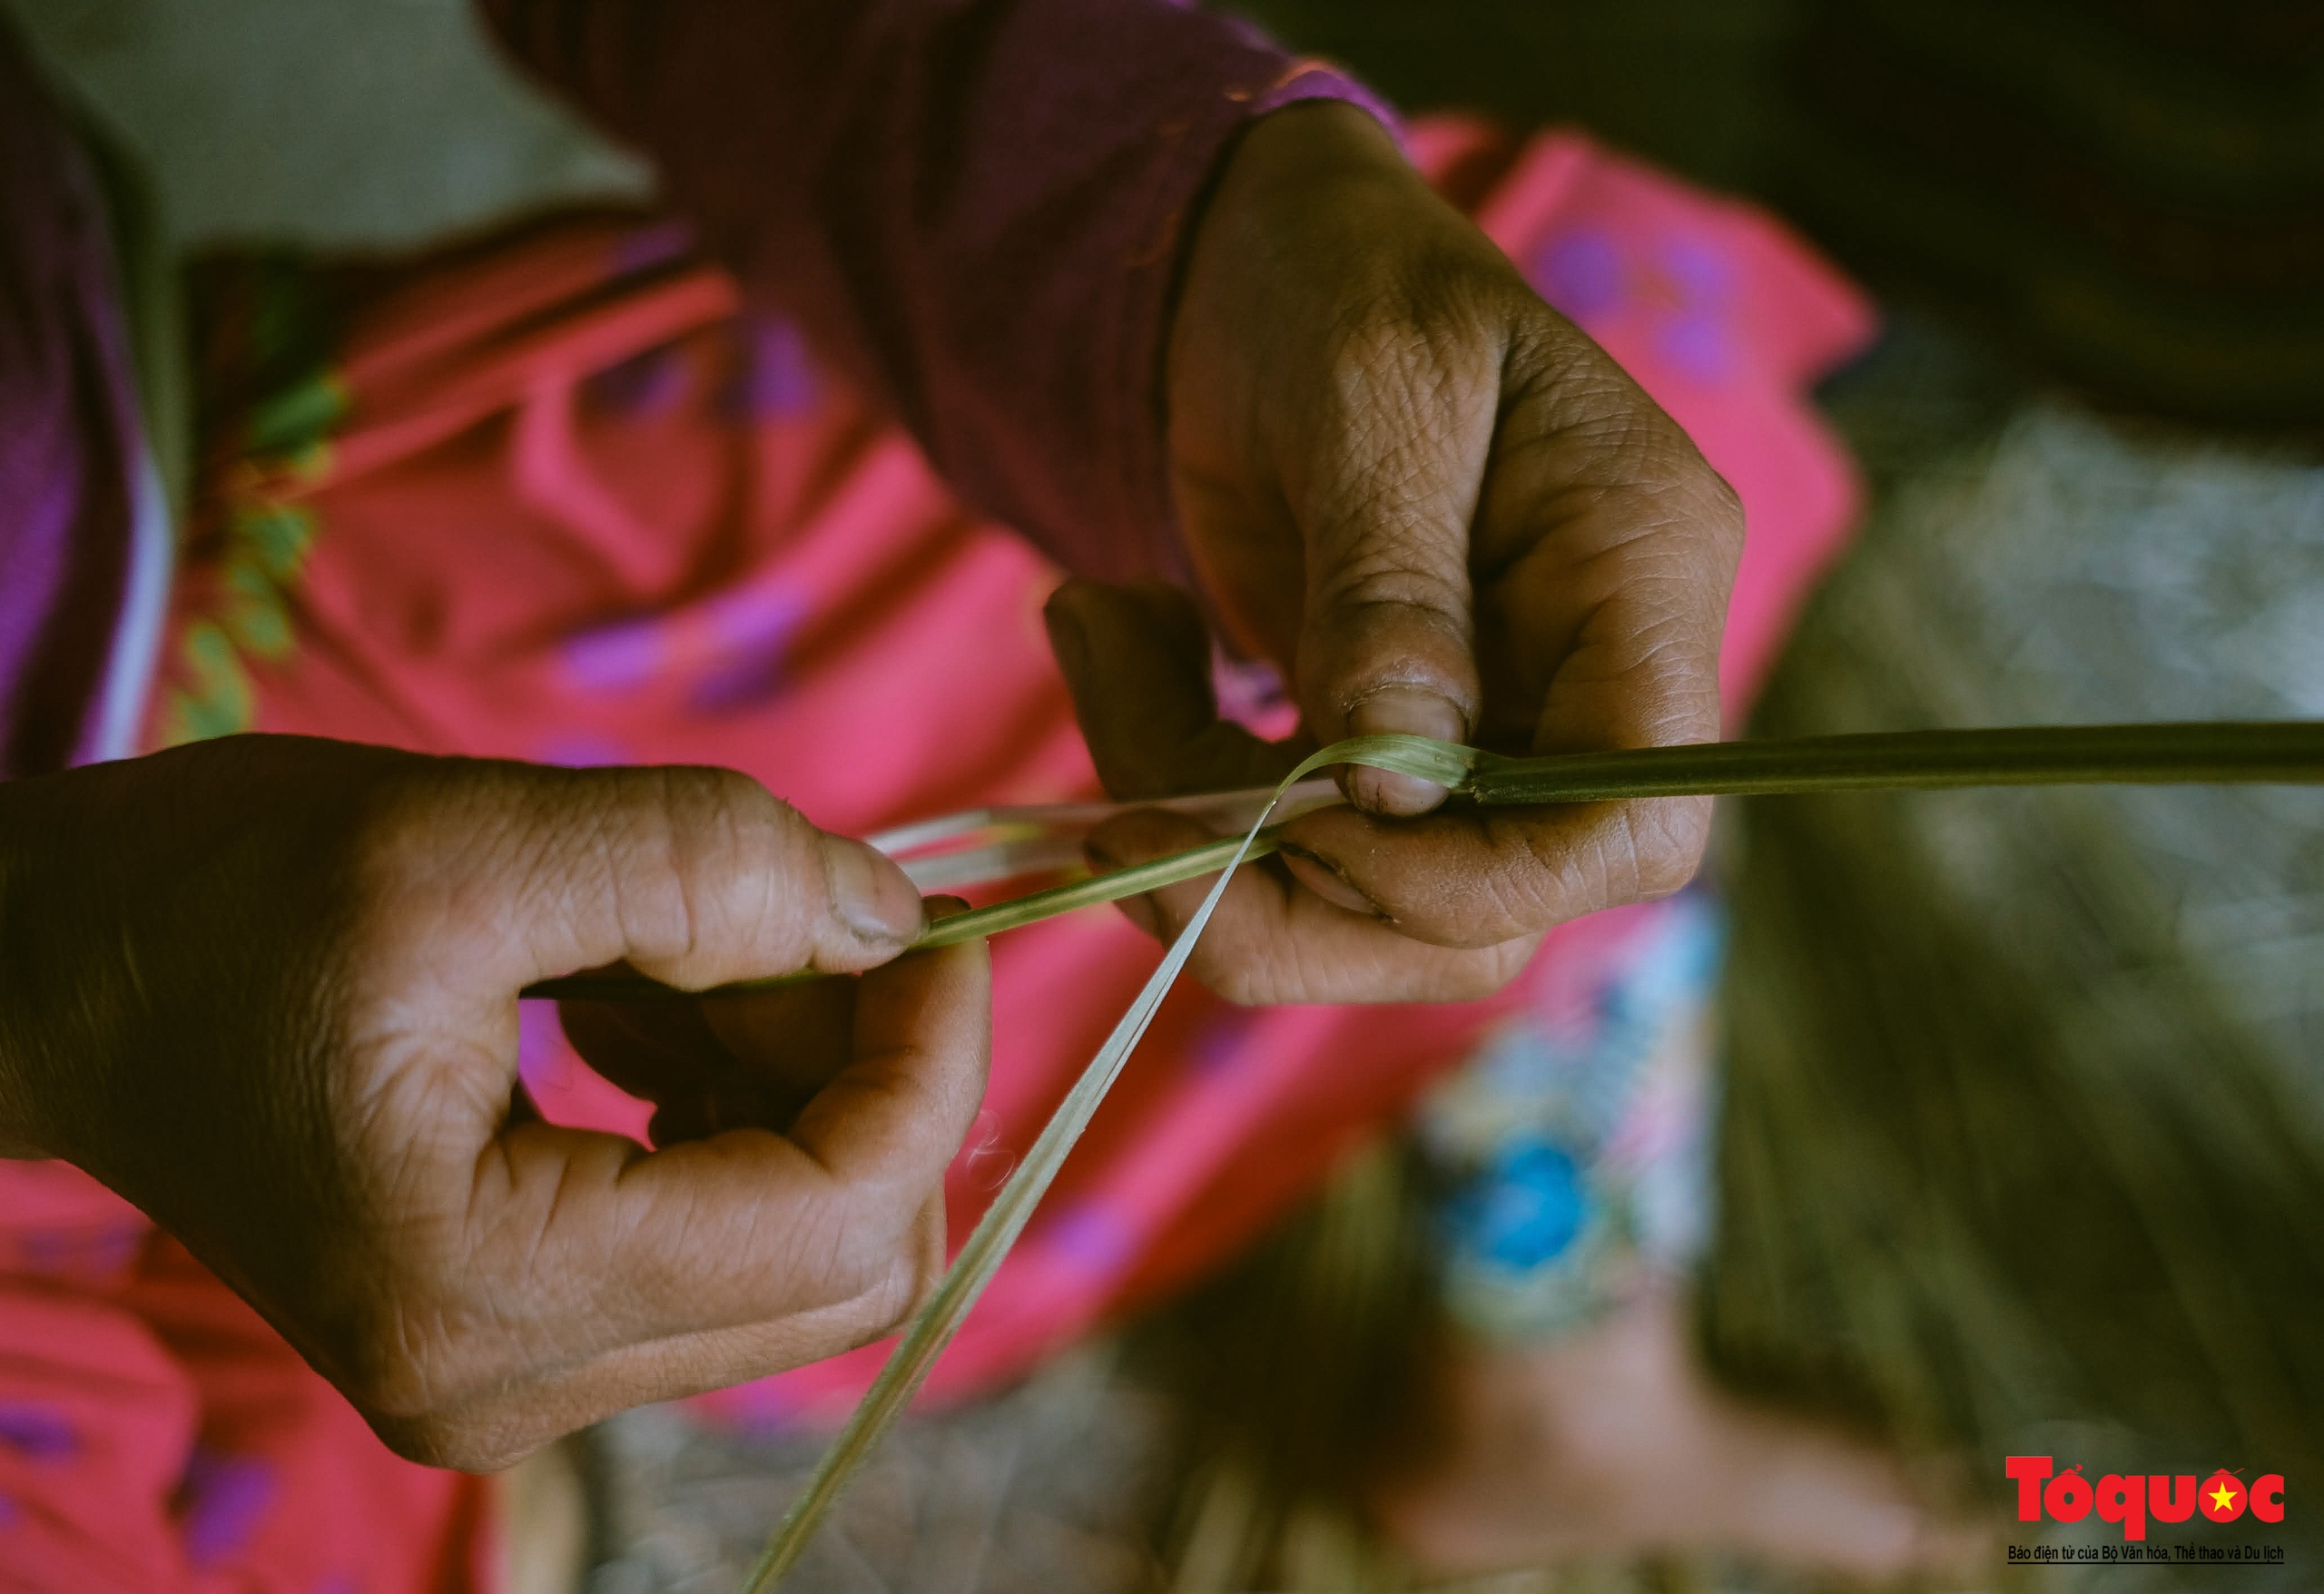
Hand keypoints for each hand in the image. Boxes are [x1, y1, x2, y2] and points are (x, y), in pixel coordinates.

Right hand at [0, 735, 986, 1468]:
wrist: (62, 981)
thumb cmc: (214, 900)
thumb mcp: (464, 839)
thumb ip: (704, 868)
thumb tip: (897, 915)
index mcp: (484, 1286)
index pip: (836, 1222)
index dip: (929, 1062)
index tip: (934, 920)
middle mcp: (509, 1385)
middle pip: (844, 1261)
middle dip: (867, 1073)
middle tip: (798, 918)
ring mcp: (517, 1376)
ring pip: (799, 1250)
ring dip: (799, 1081)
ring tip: (676, 954)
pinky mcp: (524, 1333)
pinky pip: (721, 1238)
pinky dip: (734, 1108)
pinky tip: (641, 1005)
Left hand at [1043, 102, 1741, 1002]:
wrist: (1260, 262)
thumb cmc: (1346, 280)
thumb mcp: (1372, 397)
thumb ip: (1390, 584)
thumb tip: (1397, 783)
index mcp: (1639, 576)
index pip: (1633, 824)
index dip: (1482, 882)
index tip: (1313, 826)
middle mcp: (1581, 680)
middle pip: (1490, 913)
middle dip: (1295, 900)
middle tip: (1127, 821)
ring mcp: (1482, 726)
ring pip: (1373, 909)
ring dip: (1206, 843)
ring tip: (1100, 648)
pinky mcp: (1375, 746)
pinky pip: (1288, 844)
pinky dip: (1174, 788)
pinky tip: (1116, 642)